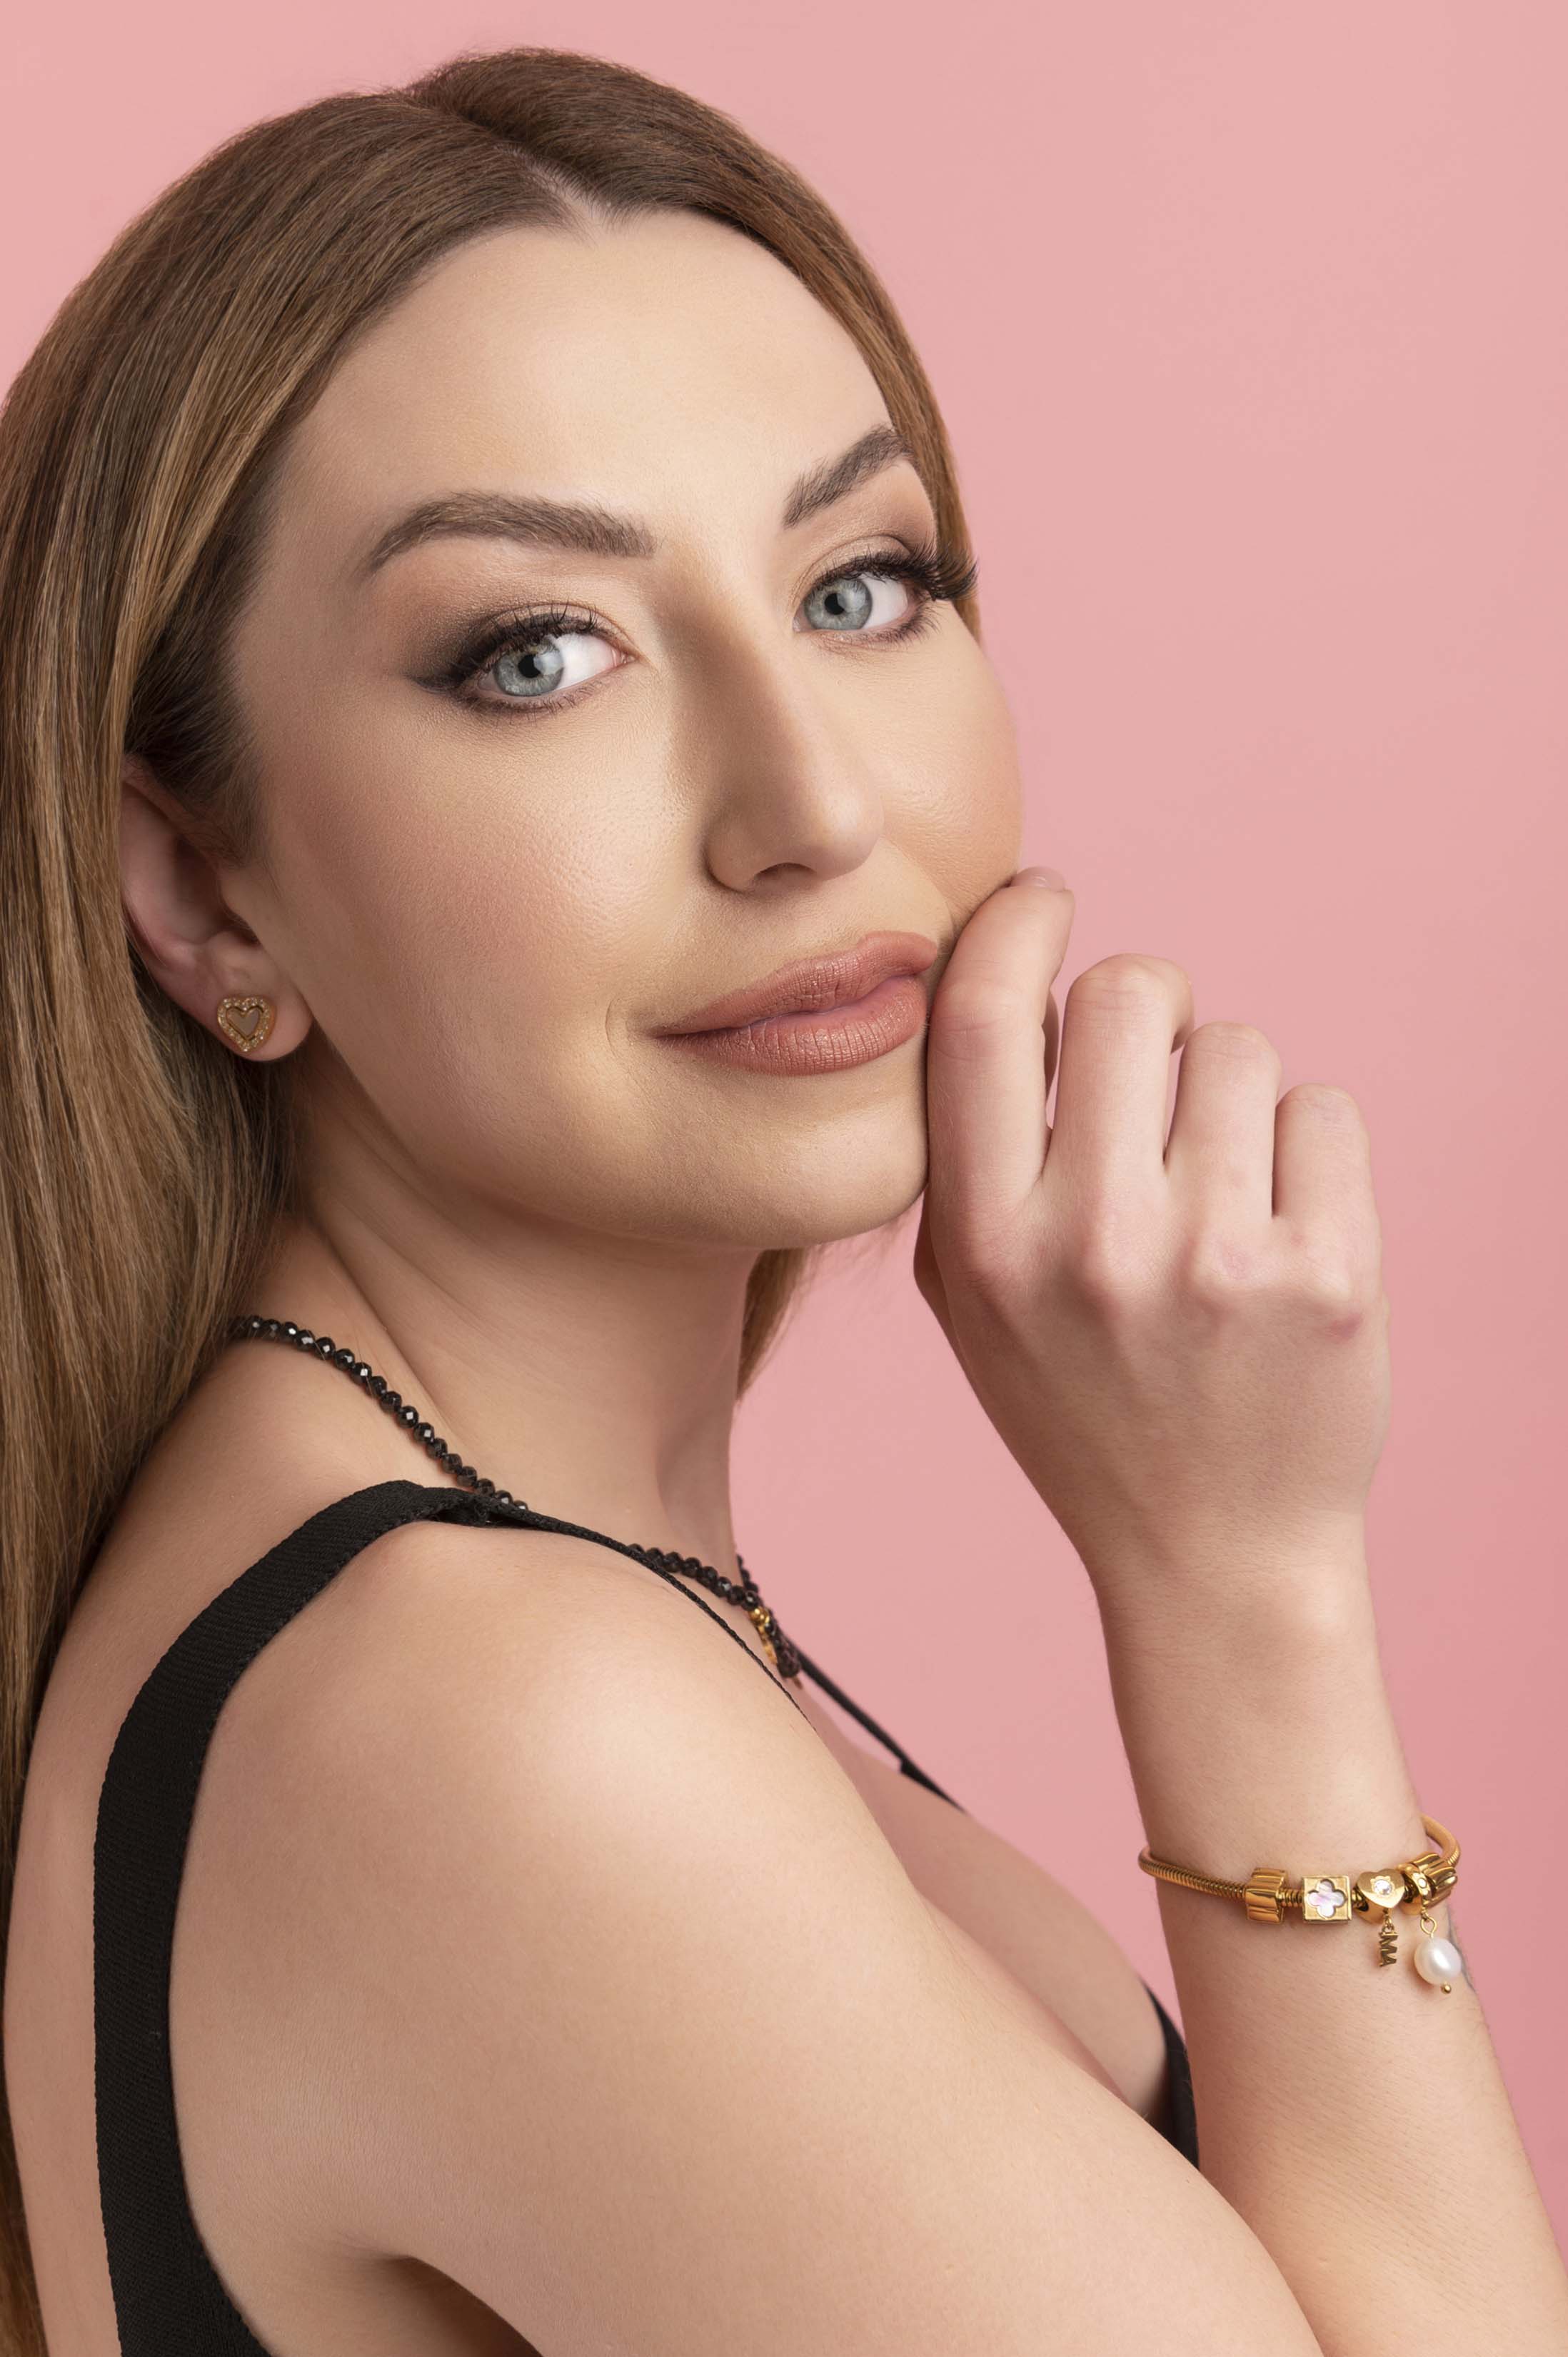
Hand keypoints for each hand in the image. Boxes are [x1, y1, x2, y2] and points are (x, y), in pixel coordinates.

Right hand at [913, 872, 1390, 1621]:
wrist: (1210, 1553)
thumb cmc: (1082, 1403)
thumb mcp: (971, 1300)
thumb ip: (968, 1151)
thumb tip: (1008, 974)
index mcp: (984, 1245)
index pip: (985, 1018)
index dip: (1017, 923)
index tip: (1045, 900)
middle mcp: (1093, 1246)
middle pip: (1131, 993)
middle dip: (1149, 1006)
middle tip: (1154, 1070)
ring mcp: (1218, 1261)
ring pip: (1239, 1047)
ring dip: (1230, 1094)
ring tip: (1218, 1192)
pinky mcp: (1331, 1276)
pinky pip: (1324, 1112)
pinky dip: (1307, 1152)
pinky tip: (1281, 1232)